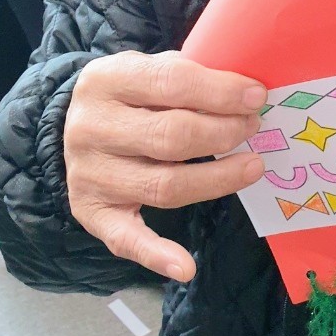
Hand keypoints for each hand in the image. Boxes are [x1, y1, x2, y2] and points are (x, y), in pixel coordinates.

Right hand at [65, 51, 266, 280]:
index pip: (171, 83)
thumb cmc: (133, 93)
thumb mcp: (150, 67)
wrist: (77, 121)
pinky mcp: (91, 211)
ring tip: (252, 165)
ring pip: (162, 185)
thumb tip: (248, 94)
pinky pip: (125, 239)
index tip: (258, 97)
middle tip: (253, 128)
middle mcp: (90, 127)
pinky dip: (156, 255)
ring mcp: (87, 173)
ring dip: (217, 179)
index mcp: (107, 80)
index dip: (220, 92)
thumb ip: (190, 76)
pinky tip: (186, 267)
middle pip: (170, 137)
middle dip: (223, 133)